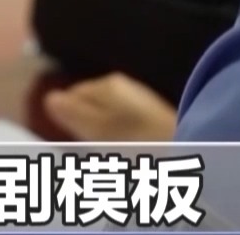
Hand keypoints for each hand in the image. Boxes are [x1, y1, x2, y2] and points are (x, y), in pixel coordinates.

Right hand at [43, 72, 177, 142]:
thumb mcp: (99, 130)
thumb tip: (49, 97)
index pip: (70, 95)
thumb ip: (73, 113)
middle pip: (89, 104)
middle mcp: (122, 86)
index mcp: (106, 84)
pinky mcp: (151, 116)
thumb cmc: (138, 143)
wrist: (190, 151)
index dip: (64, 117)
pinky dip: (118, 137)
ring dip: (101, 133)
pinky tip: (124, 153)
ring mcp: (138, 100)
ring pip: (106, 114)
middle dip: (82, 124)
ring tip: (104, 154)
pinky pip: (122, 123)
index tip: (65, 139)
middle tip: (85, 149)